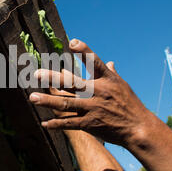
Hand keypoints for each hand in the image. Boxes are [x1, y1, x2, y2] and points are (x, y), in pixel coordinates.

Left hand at [29, 39, 155, 145]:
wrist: (139, 128)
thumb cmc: (130, 104)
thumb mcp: (122, 85)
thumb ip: (111, 73)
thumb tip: (109, 62)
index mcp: (107, 80)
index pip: (95, 61)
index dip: (84, 51)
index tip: (71, 42)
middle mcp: (98, 92)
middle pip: (72, 83)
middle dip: (53, 78)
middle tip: (36, 74)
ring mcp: (94, 108)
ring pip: (66, 104)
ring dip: (48, 101)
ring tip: (33, 98)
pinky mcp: (91, 124)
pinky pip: (70, 123)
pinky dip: (57, 124)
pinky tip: (45, 123)